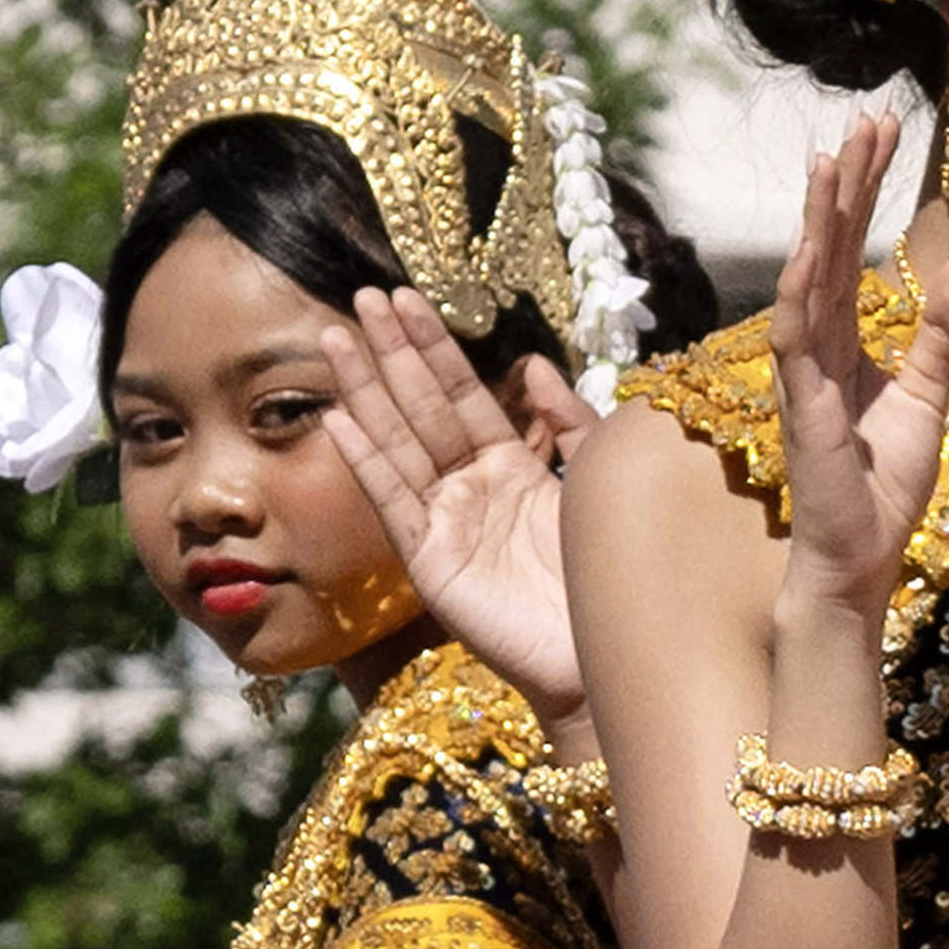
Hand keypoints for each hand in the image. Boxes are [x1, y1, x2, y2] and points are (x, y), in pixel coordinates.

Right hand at [314, 288, 597, 712]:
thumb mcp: (600, 479)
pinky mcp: (430, 561)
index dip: (433, 346)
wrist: (614, 652)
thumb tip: (531, 365)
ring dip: (364, 390)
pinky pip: (393, 500)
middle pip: (422, 407)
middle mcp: (471, 489)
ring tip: (334, 338)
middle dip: (391, 352)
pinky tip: (338, 419)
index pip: (463, 393)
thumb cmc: (614, 571)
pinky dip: (366, 460)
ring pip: (398, 442)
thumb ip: (569, 424)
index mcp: (513, 467)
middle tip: (358, 296)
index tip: (403, 297)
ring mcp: (446, 522)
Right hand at [766, 110, 948, 626]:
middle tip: (868, 120)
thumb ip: (947, 325)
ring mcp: (803, 372)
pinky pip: (796, 338)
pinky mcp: (802, 405)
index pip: (852, 248)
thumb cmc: (886, 483)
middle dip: (847, 183)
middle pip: (829, 246)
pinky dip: (800, 292)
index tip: (884, 132)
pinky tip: (809, 251)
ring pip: (806, 278)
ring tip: (831, 159)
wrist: (862, 557)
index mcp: (845, 340)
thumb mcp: (934, 391)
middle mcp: (816, 344)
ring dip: (818, 220)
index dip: (866, 190)